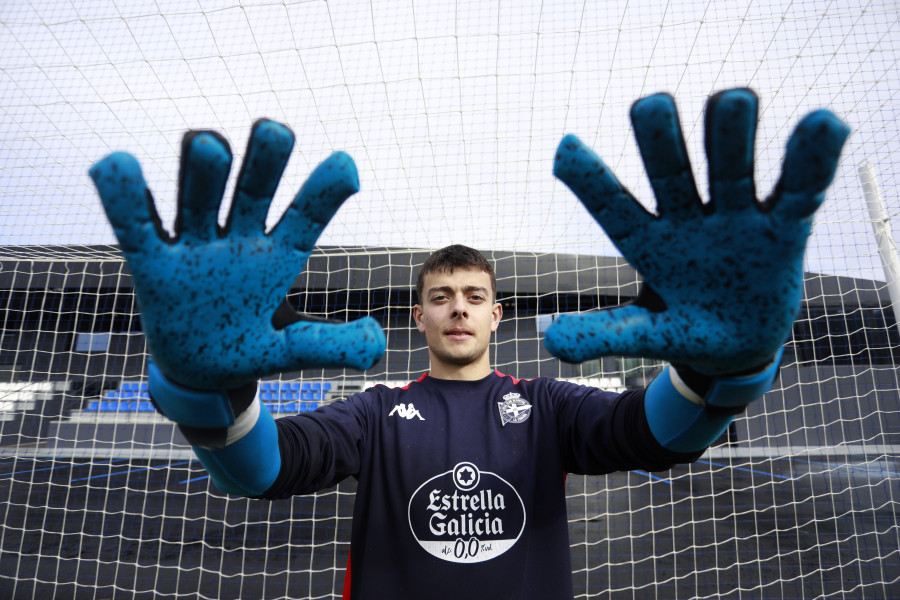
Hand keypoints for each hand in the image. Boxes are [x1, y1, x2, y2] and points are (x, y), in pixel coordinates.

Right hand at [90, 120, 385, 388]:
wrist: (198, 373)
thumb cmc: (248, 347)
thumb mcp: (289, 351)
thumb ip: (328, 345)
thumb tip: (375, 343)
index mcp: (277, 256)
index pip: (305, 216)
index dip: (324, 191)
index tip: (347, 165)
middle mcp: (237, 241)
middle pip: (252, 192)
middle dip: (263, 163)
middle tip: (275, 132)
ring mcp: (193, 247)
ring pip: (198, 198)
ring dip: (203, 172)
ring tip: (212, 147)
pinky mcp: (152, 264)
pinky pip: (136, 226)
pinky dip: (124, 197)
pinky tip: (116, 164)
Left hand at [544, 89, 848, 374]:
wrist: (740, 343)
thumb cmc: (685, 329)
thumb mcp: (646, 335)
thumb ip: (604, 334)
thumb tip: (551, 340)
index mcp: (648, 243)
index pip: (614, 207)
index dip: (590, 180)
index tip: (562, 148)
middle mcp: (688, 219)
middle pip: (671, 173)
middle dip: (661, 142)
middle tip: (650, 107)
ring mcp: (736, 218)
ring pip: (731, 167)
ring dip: (730, 134)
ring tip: (735, 100)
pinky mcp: (784, 227)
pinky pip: (799, 189)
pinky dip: (811, 160)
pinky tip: (824, 122)